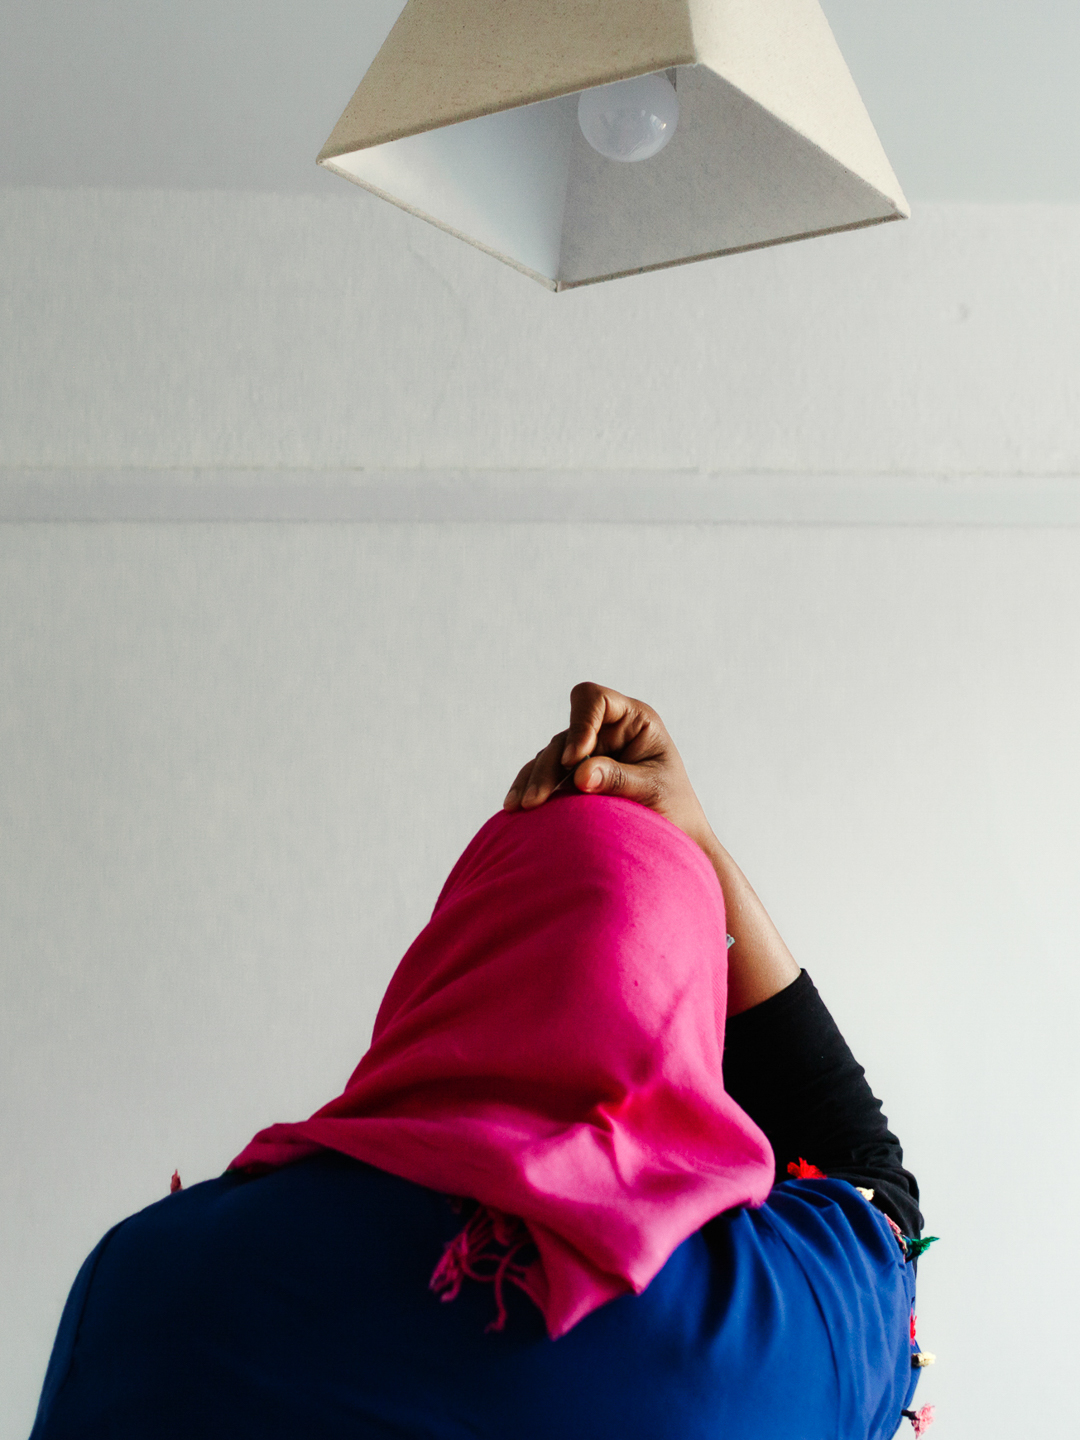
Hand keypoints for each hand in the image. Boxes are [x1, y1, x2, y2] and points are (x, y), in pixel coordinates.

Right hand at [502, 682, 717, 857]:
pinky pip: (543, 775)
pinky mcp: (573, 776)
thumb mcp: (653, 791)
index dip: (580, 723)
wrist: (675, 838)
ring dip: (534, 780)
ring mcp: (587, 753)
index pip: (595, 701)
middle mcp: (606, 731)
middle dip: (550, 766)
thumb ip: (618, 779)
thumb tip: (580, 774)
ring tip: (522, 807)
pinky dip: (529, 788)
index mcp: (633, 721)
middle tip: (538, 799)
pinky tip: (515, 807)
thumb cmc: (674, 808)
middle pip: (565, 735)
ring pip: (549, 756)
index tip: (574, 759)